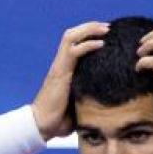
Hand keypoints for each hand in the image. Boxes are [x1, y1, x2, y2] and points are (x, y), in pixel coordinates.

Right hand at [31, 21, 108, 139]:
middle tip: (108, 27)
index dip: (89, 35)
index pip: (75, 43)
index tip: (107, 35)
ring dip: (89, 30)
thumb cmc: (59, 120)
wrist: (41, 126)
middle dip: (90, 27)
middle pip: (72, 35)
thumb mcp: (79, 104)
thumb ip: (89, 96)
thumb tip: (111, 102)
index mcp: (64, 70)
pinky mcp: (60, 73)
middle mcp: (61, 64)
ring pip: (71, 37)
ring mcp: (59, 67)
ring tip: (105, 29)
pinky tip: (101, 44)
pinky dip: (88, 44)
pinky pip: (73, 51)